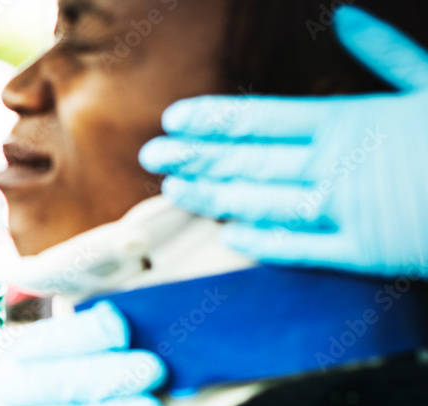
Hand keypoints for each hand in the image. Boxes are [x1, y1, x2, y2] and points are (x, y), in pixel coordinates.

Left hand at [139, 6, 427, 277]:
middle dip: (196, 159)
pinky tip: (230, 237)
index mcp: (350, 119)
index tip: (173, 123)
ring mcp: (347, 209)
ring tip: (176, 194)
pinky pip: (300, 246)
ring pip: (264, 203)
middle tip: (151, 159)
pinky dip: (264, 240)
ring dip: (216, 197)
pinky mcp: (363, 250)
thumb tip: (346, 17)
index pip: (262, 119)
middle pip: (250, 161)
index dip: (213, 122)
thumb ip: (385, 53)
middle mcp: (337, 163)